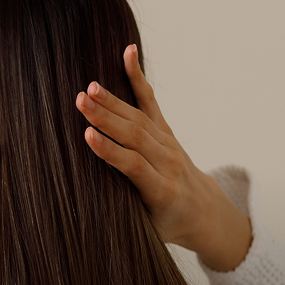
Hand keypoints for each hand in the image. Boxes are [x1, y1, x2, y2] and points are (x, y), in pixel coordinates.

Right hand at [75, 45, 251, 271]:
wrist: (203, 211)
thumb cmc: (167, 225)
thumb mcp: (147, 231)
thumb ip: (125, 217)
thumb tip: (87, 217)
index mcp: (161, 191)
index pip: (133, 166)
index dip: (110, 151)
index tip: (88, 136)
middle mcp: (168, 163)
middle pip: (135, 136)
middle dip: (106, 118)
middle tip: (80, 101)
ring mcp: (169, 143)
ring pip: (139, 118)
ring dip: (112, 102)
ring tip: (89, 88)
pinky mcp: (166, 131)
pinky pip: (150, 102)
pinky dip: (137, 78)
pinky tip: (128, 54)